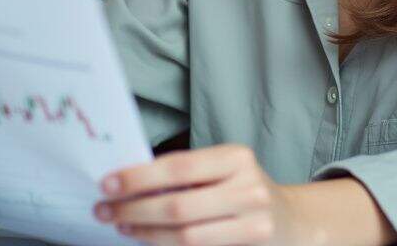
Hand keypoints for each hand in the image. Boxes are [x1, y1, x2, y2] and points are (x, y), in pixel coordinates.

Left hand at [93, 144, 311, 244]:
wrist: (292, 223)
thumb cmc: (243, 191)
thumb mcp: (222, 171)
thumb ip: (185, 174)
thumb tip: (129, 182)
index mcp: (237, 158)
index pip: (179, 167)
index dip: (139, 177)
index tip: (108, 183)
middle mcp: (249, 190)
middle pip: (179, 206)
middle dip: (134, 210)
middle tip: (104, 209)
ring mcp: (254, 224)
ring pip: (186, 236)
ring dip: (145, 233)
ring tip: (121, 225)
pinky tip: (147, 239)